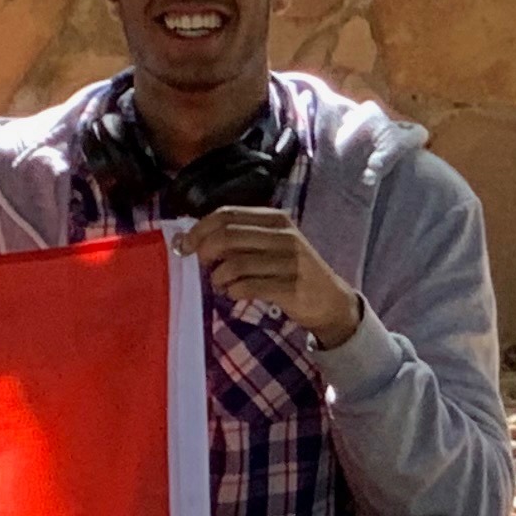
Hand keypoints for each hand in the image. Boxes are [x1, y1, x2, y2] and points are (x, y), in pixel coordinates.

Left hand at [181, 209, 362, 347]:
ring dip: (218, 277)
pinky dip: (233, 291)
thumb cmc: (290, 271)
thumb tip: (190, 238)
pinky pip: (248, 286)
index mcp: (275, 219)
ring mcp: (290, 261)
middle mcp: (284, 235)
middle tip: (204, 266)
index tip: (184, 245)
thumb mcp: (270, 245)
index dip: (199, 228)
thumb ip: (237, 238)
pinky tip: (234, 294)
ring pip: (235, 263)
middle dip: (206, 252)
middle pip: (228, 236)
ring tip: (221, 284)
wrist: (331, 301)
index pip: (227, 214)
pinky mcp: (291, 286)